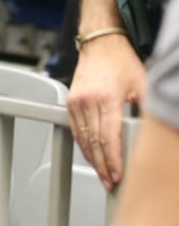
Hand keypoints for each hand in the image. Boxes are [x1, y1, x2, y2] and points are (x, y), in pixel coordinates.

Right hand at [67, 34, 146, 188]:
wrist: (100, 43)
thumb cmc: (121, 61)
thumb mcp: (143, 84)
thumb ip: (147, 109)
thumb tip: (155, 132)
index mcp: (108, 98)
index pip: (109, 137)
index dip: (113, 160)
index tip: (118, 175)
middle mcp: (89, 100)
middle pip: (94, 143)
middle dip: (103, 166)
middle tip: (111, 182)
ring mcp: (77, 101)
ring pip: (83, 139)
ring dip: (92, 160)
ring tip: (102, 174)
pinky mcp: (70, 101)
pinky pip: (76, 130)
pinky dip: (83, 146)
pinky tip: (91, 156)